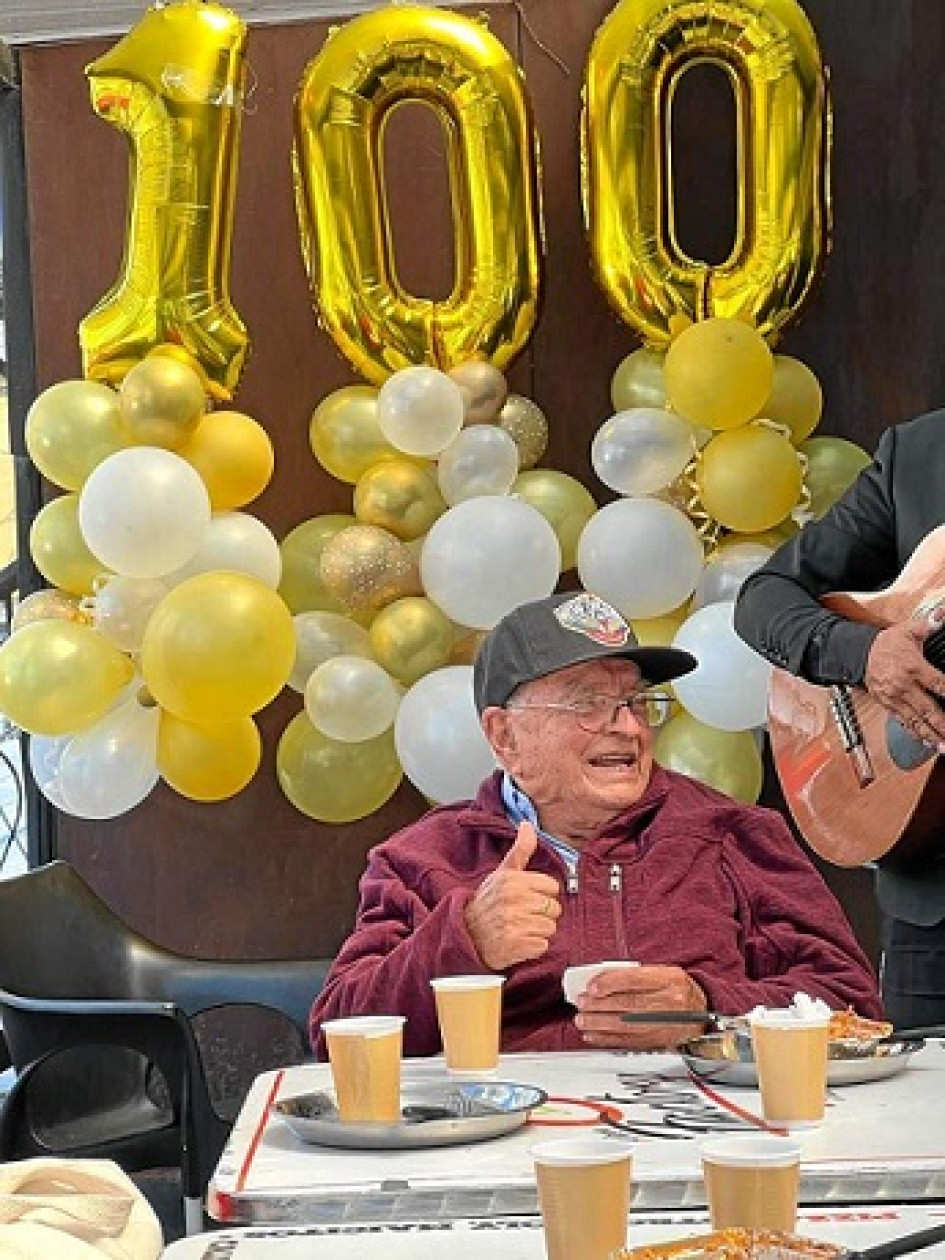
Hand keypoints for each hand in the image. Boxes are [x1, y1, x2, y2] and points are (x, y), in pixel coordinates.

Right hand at [465, 821, 560, 970]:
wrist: (465, 935)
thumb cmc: (488, 902)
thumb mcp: (502, 873)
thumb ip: (520, 850)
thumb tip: (528, 824)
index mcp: (513, 880)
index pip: (552, 886)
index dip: (542, 893)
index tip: (528, 897)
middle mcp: (514, 900)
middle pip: (554, 908)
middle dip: (542, 913)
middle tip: (522, 914)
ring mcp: (515, 924)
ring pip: (550, 927)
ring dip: (538, 931)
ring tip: (520, 927)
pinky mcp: (517, 946)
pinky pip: (543, 946)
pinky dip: (533, 947)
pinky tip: (519, 941)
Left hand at [575, 964, 706, 1049]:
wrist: (702, 1014)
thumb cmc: (678, 990)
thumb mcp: (663, 973)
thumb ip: (636, 975)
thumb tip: (601, 981)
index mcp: (670, 980)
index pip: (634, 980)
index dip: (610, 983)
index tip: (591, 987)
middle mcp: (669, 1003)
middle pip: (627, 1004)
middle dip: (599, 1005)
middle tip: (581, 1003)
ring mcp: (664, 1025)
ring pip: (625, 1025)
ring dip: (598, 1023)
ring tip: (582, 1019)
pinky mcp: (658, 1042)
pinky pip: (628, 1042)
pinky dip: (606, 1039)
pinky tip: (592, 1035)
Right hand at [865, 614, 944, 749]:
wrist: (858, 655)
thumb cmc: (885, 644)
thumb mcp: (907, 630)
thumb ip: (928, 624)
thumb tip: (941, 616)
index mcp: (913, 667)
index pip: (939, 684)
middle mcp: (904, 687)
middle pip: (929, 710)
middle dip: (943, 725)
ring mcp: (896, 699)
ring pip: (917, 722)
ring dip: (932, 736)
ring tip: (944, 746)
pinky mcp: (890, 706)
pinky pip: (905, 723)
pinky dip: (917, 735)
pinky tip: (928, 742)